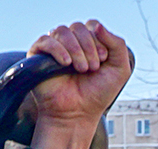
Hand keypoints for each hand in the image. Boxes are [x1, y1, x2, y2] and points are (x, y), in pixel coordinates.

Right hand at [27, 21, 133, 148]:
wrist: (78, 114)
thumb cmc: (98, 93)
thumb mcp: (120, 69)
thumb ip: (117, 44)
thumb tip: (96, 25)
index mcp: (87, 42)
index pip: (91, 25)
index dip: (99, 40)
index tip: (103, 60)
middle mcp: (69, 42)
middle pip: (77, 27)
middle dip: (89, 47)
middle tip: (92, 68)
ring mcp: (53, 48)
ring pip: (62, 31)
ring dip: (75, 50)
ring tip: (81, 69)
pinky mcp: (38, 56)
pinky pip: (45, 40)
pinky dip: (58, 50)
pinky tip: (66, 64)